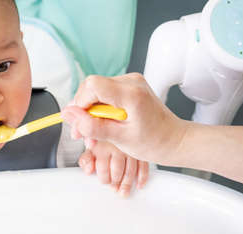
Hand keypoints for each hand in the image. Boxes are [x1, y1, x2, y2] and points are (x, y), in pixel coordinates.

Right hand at [62, 73, 188, 165]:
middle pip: (91, 87)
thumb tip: (69, 115)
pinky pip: (104, 93)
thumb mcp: (119, 139)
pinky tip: (102, 125)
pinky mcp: (129, 87)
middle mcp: (131, 82)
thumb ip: (92, 126)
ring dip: (90, 112)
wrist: (173, 140)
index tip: (80, 122)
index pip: (92, 85)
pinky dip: (99, 109)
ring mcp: (131, 82)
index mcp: (131, 93)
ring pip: (95, 90)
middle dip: (83, 111)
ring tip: (93, 134)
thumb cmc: (154, 141)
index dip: (80, 103)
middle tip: (83, 134)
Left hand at [78, 141, 148, 196]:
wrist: (115, 121)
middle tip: (114, 188)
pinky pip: (144, 167)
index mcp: (102, 147)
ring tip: (123, 191)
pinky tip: (138, 185)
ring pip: (130, 171)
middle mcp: (117, 148)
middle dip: (115, 182)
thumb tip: (88, 171)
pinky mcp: (141, 150)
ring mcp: (130, 149)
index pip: (103, 169)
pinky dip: (142, 178)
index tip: (104, 181)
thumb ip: (86, 159)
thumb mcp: (89, 146)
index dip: (104, 179)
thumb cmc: (102, 137)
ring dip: (127, 184)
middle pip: (117, 171)